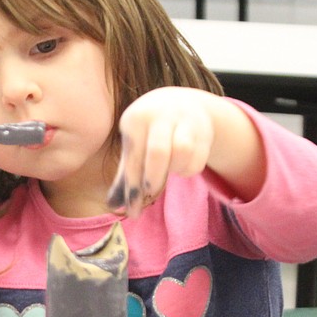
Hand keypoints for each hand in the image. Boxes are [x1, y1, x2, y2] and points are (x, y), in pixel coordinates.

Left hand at [108, 87, 216, 216]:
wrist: (179, 102)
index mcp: (135, 119)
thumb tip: (113, 205)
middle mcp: (159, 115)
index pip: (133, 160)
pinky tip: (181, 165)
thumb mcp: (134, 145)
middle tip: (151, 191)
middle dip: (154, 179)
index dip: (132, 190)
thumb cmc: (149, 132)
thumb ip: (126, 174)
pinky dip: (189, 169)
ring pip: (182, 151)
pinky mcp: (203, 128)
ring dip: (175, 169)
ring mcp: (183, 119)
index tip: (133, 214)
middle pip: (158, 153)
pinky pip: (197, 159)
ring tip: (170, 169)